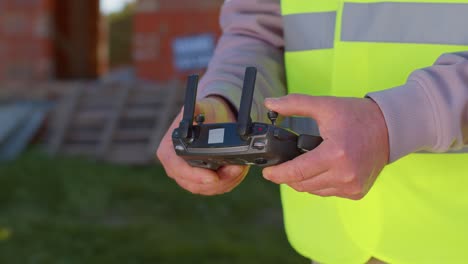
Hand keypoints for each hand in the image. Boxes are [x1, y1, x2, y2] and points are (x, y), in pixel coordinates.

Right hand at [157, 97, 249, 194]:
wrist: (214, 119)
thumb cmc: (204, 112)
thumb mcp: (200, 107)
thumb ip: (196, 109)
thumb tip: (195, 109)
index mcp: (168, 150)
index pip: (176, 168)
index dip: (193, 175)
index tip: (212, 177)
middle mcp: (175, 167)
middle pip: (192, 184)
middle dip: (216, 181)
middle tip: (235, 169)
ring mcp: (188, 177)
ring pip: (205, 189)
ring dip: (226, 181)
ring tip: (239, 167)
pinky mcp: (202, 182)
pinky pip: (214, 189)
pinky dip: (229, 182)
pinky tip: (238, 171)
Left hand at [262, 94, 388, 199]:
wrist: (390, 128)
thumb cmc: (357, 116)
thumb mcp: (324, 105)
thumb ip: (294, 104)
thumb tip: (269, 102)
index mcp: (335, 154)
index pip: (297, 172)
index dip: (278, 174)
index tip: (267, 172)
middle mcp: (344, 174)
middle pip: (302, 184)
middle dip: (288, 176)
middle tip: (283, 165)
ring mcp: (352, 186)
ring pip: (314, 191)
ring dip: (304, 181)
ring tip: (302, 164)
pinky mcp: (357, 192)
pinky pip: (328, 192)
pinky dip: (320, 183)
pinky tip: (321, 170)